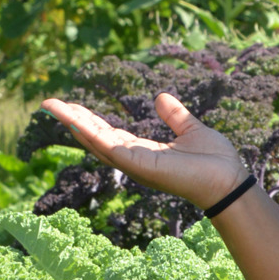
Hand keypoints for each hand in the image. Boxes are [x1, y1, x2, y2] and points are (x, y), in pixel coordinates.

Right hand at [41, 92, 248, 210]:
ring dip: (74, 124)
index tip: (71, 107)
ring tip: (52, 107)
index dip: (90, 121)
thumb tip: (161, 97)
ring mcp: (136, 165)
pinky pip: (111, 148)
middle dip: (73, 121)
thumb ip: (175, 116)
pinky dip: (92, 134)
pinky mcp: (140, 167)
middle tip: (49, 104)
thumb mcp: (192, 130)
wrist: (230, 181)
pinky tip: (75, 120)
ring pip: (97, 142)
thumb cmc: (216, 162)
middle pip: (96, 139)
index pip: (110, 135)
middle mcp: (136, 161)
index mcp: (145, 152)